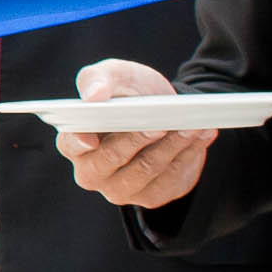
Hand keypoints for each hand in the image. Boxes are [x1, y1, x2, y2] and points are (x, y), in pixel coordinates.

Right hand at [55, 59, 213, 209]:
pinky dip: (187, 155)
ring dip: (170, 147)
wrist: (166, 112)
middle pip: (111, 160)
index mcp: (75, 141)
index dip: (79, 142)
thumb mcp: (116, 75)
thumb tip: (92, 95)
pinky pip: (169, 180)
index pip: (70, 145)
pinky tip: (201, 136)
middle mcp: (92, 171)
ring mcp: (120, 188)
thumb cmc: (131, 94)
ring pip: (145, 171)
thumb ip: (97, 78)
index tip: (91, 138)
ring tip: (191, 127)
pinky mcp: (150, 196)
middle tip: (161, 125)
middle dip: (137, 141)